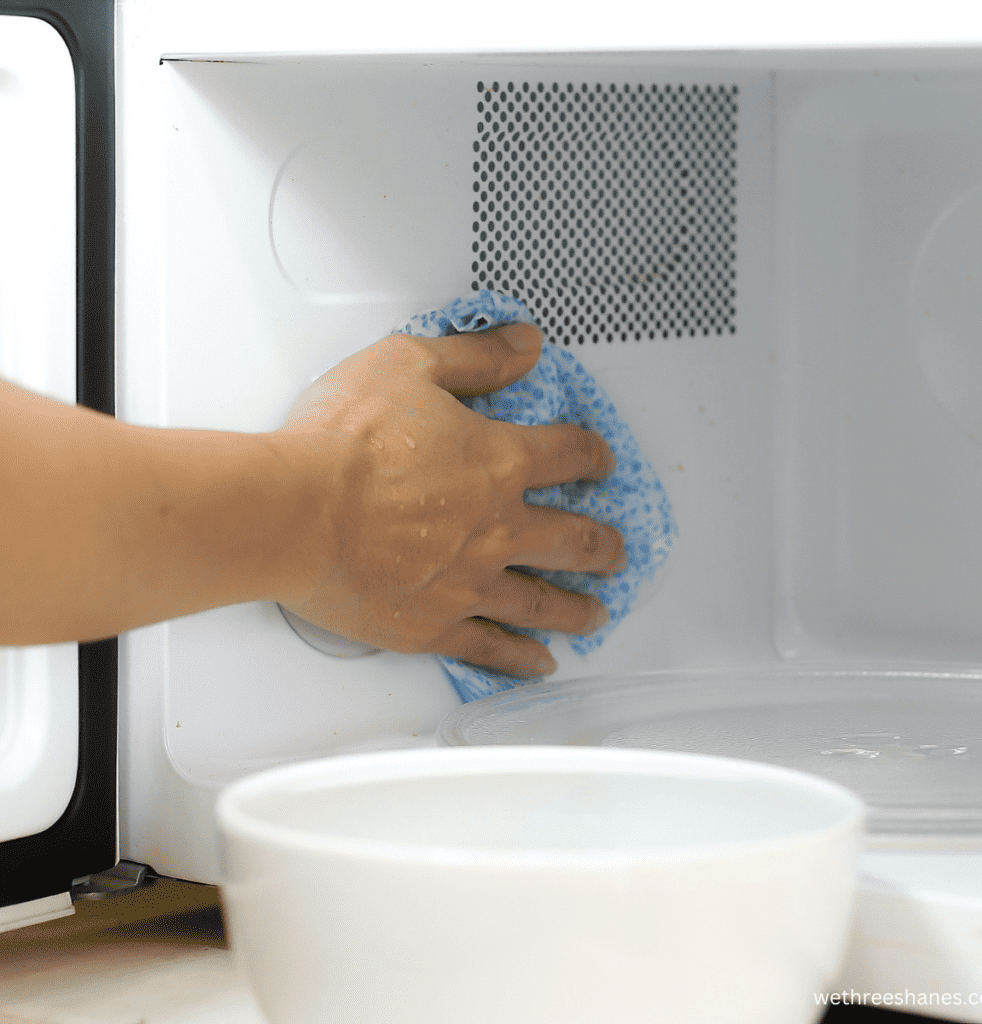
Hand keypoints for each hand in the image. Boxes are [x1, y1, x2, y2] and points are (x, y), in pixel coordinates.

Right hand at [271, 323, 624, 676]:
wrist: (292, 512)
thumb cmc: (340, 441)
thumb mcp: (408, 365)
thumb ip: (475, 357)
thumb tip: (525, 344)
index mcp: (498, 462)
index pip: (569, 455)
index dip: (593, 456)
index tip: (601, 464)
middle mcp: (498, 528)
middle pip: (575, 539)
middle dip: (603, 546)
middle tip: (615, 552)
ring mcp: (469, 584)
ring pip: (544, 601)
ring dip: (577, 607)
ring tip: (597, 614)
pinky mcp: (432, 626)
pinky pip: (491, 648)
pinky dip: (521, 658)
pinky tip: (541, 663)